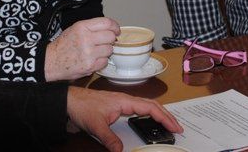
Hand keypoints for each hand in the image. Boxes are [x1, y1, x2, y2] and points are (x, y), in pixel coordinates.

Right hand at [44, 17, 119, 80]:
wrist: (50, 61)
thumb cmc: (63, 45)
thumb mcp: (75, 29)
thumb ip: (92, 27)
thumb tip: (111, 29)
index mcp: (82, 27)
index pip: (106, 23)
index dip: (115, 26)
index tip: (116, 30)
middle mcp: (86, 39)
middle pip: (111, 36)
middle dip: (110, 39)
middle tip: (104, 42)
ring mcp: (88, 53)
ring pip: (110, 50)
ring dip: (105, 51)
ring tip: (96, 52)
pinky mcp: (89, 66)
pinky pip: (105, 62)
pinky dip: (101, 61)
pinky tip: (93, 60)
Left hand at [66, 86, 182, 151]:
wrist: (70, 100)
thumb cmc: (82, 106)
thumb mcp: (96, 126)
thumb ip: (109, 139)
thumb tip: (120, 151)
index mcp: (124, 101)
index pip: (150, 107)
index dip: (164, 117)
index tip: (174, 127)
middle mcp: (126, 100)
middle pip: (152, 105)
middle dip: (166, 115)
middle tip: (177, 127)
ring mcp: (122, 102)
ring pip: (146, 105)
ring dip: (158, 114)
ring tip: (168, 124)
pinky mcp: (118, 106)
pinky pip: (138, 108)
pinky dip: (148, 113)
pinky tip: (149, 120)